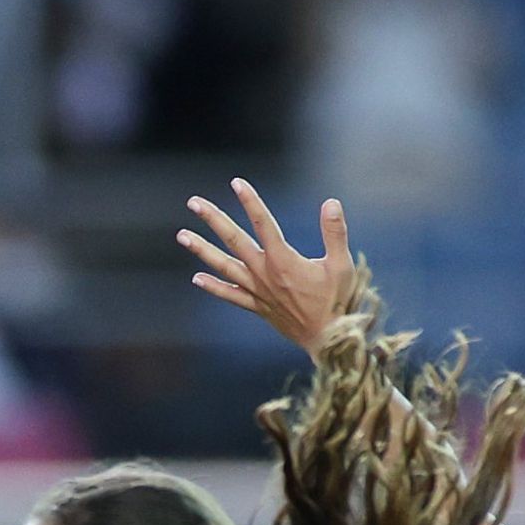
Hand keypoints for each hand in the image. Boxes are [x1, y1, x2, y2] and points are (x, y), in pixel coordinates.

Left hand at [181, 178, 366, 350]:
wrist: (328, 341)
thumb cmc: (338, 302)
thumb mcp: (342, 265)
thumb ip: (335, 232)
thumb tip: (331, 202)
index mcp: (283, 261)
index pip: (262, 224)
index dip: (250, 201)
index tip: (236, 183)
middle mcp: (264, 274)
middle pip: (233, 241)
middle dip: (213, 219)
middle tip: (194, 202)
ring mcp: (258, 291)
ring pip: (224, 266)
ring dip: (202, 250)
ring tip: (182, 235)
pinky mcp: (258, 307)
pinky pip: (231, 295)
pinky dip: (213, 287)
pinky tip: (197, 278)